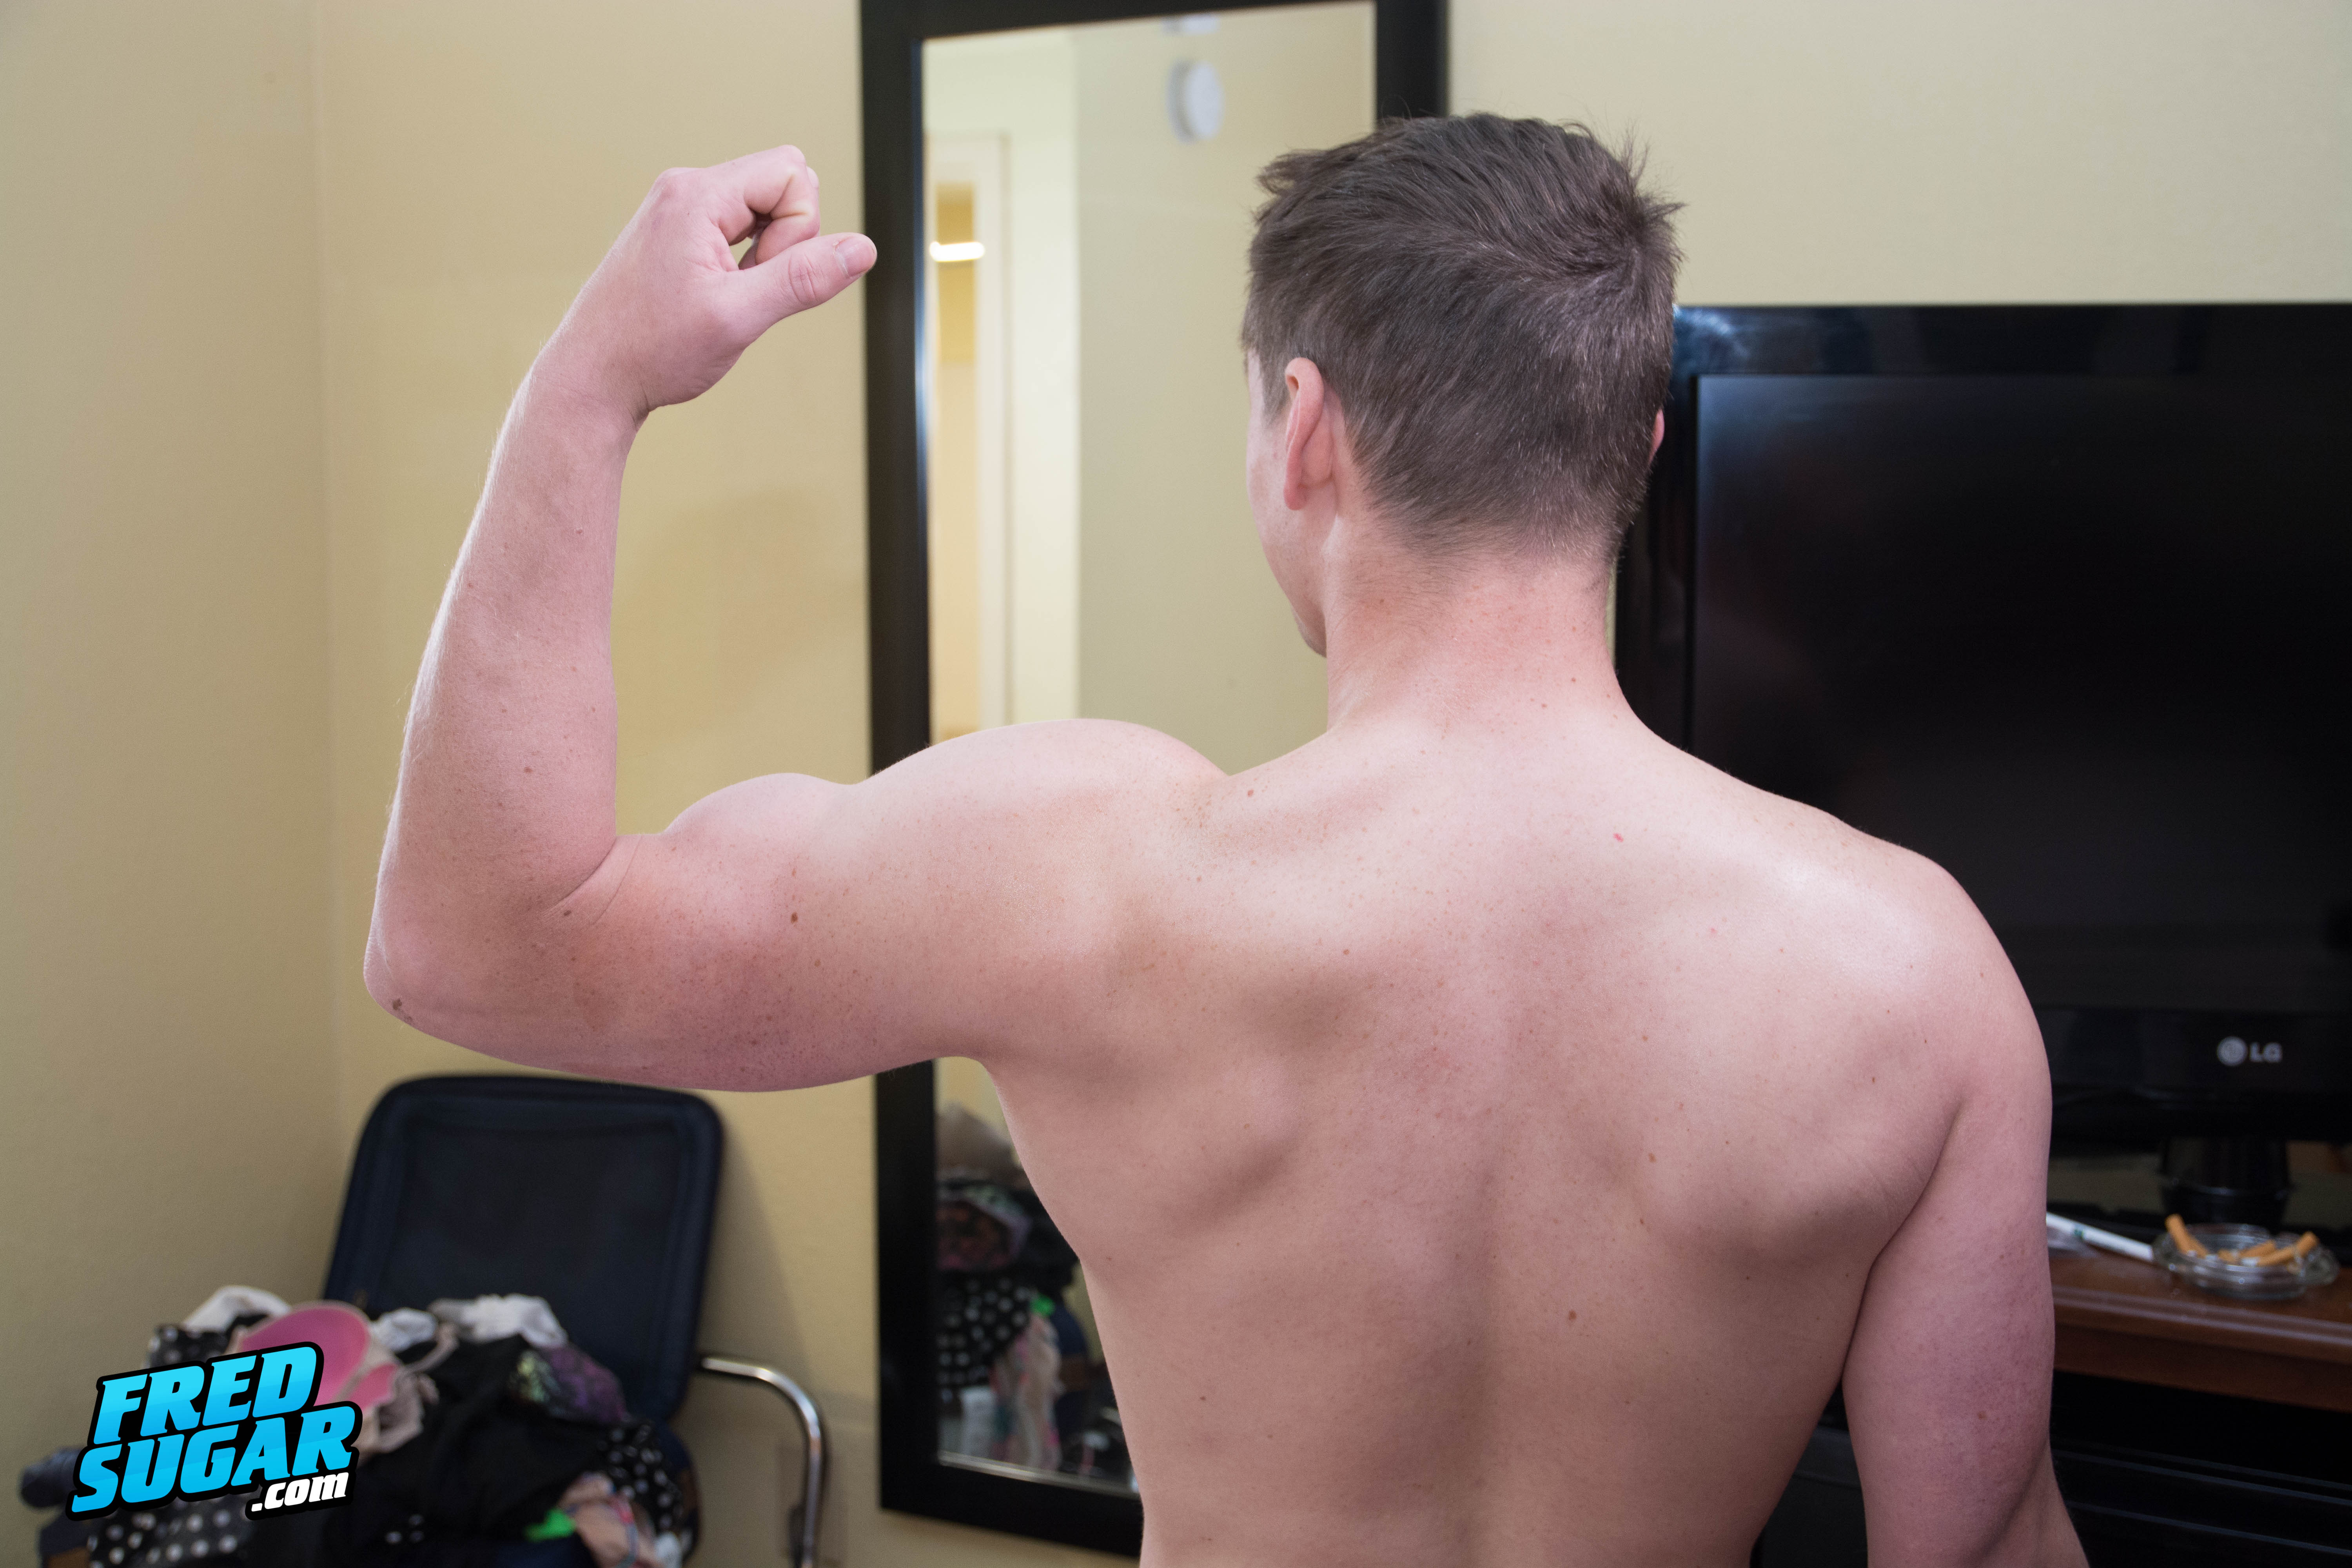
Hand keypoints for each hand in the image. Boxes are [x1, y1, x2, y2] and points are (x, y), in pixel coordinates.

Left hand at [537, 145, 875, 420]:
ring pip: (763, 207)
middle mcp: (684, 189)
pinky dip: (744, 261)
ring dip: (765, 254)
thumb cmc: (651, 350)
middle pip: (782, 182)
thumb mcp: (738, 318)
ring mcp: (678, 208)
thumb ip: (803, 279)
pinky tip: (719, 294)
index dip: (799, 231)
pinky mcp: (677, 231)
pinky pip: (739, 226)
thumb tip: (862, 250)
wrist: (592, 377)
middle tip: (745, 287)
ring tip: (727, 295)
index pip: (793, 174)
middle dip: (787, 237)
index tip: (761, 277)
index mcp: (695, 195)